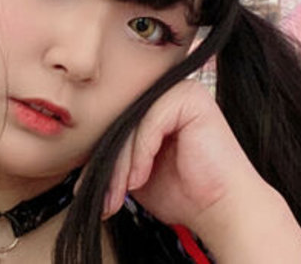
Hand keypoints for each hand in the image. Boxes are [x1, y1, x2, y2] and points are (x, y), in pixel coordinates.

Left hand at [101, 79, 300, 262]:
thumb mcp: (135, 170)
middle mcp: (167, 90)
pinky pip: (149, 122)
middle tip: (106, 197)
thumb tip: (77, 154)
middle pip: (122, 122)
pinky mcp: (190, 97)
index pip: (116, 123)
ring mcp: (180, 89)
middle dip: (109, 163)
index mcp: (155, 103)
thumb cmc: (183, 191)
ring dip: (122, 164)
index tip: (90, 188)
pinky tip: (141, 178)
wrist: (222, 210)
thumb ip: (114, 154)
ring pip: (132, 124)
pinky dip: (140, 154)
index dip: (102, 157)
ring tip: (122, 193)